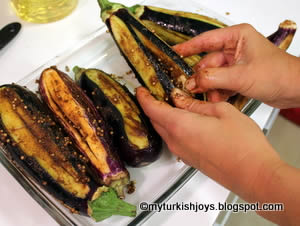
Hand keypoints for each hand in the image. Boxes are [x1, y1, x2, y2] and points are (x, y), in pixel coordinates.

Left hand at [136, 87, 281, 198]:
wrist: (253, 175)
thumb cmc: (242, 144)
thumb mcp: (222, 112)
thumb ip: (197, 105)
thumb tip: (181, 100)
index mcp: (180, 125)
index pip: (152, 109)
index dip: (143, 98)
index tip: (140, 91)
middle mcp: (176, 141)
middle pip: (155, 121)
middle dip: (152, 106)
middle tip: (155, 95)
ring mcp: (182, 152)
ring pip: (164, 131)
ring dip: (163, 118)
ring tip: (171, 105)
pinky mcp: (190, 159)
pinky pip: (174, 140)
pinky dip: (173, 128)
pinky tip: (185, 121)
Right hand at [174, 24, 299, 107]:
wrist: (295, 89)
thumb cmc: (278, 74)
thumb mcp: (242, 76)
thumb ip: (214, 78)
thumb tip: (194, 81)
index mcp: (237, 37)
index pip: (206, 40)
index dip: (188, 47)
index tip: (174, 52)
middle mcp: (235, 48)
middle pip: (208, 61)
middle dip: (200, 76)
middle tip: (189, 87)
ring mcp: (236, 63)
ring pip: (213, 75)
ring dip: (209, 87)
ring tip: (207, 96)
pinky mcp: (238, 76)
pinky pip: (221, 83)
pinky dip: (218, 91)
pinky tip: (218, 98)